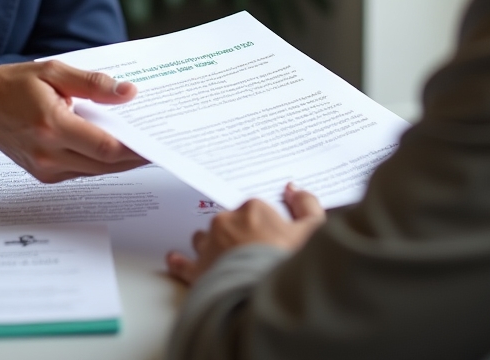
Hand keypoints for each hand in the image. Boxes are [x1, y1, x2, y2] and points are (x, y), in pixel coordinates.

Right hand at [0, 60, 144, 181]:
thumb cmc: (14, 85)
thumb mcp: (53, 71)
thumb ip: (92, 83)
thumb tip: (127, 92)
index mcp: (52, 125)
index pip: (105, 146)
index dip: (135, 148)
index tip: (156, 140)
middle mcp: (49, 154)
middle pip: (106, 164)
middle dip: (135, 155)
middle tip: (158, 142)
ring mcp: (46, 168)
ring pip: (96, 171)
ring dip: (120, 160)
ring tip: (143, 143)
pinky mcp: (45, 174)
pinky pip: (82, 171)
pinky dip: (101, 161)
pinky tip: (114, 147)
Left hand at [166, 183, 325, 284]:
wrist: (267, 300)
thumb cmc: (290, 265)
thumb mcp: (313, 231)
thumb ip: (307, 205)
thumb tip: (293, 190)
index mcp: (252, 208)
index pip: (254, 210)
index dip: (263, 225)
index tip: (270, 236)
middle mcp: (226, 222)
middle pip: (230, 223)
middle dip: (239, 235)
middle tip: (254, 253)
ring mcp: (211, 246)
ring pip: (206, 240)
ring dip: (212, 246)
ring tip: (225, 259)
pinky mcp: (199, 271)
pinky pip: (184, 265)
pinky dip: (180, 263)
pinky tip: (175, 259)